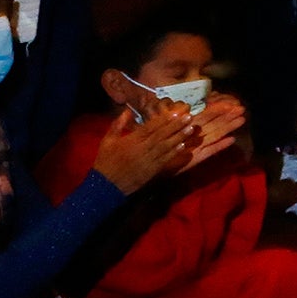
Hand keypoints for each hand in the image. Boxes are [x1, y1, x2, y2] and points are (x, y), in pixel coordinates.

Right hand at [89, 91, 219, 190]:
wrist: (105, 186)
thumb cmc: (105, 162)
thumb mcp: (107, 141)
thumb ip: (117, 125)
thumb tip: (127, 111)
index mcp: (131, 140)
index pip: (150, 127)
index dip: (164, 119)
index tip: (175, 112)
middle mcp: (141, 149)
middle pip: (161, 135)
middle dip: (176, 125)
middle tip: (189, 116)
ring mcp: (148, 160)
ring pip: (166, 146)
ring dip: (179, 137)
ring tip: (191, 128)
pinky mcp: (151, 171)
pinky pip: (165, 160)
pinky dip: (174, 153)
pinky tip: (183, 146)